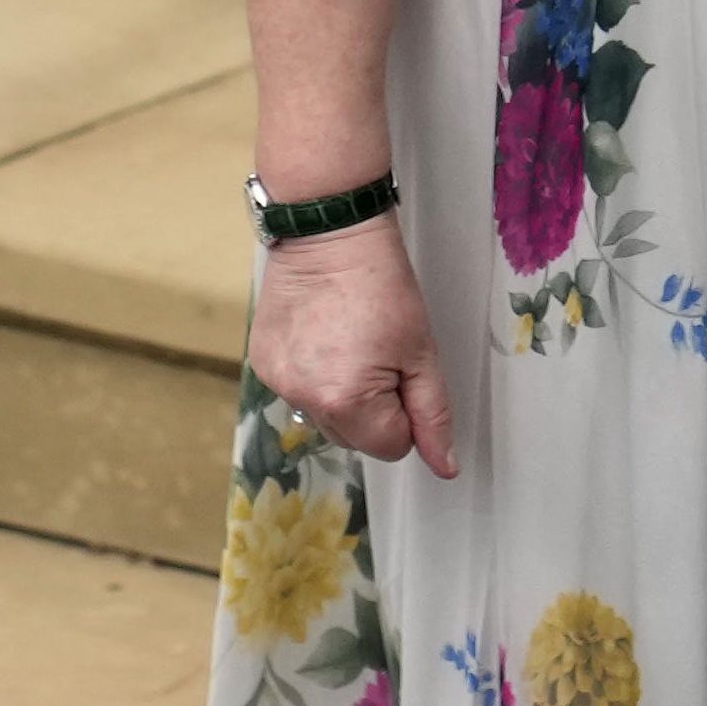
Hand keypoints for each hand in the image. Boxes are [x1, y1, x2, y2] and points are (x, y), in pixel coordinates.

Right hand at [250, 217, 455, 478]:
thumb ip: (433, 415)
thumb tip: (445, 467)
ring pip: (325, 417)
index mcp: (345, 401)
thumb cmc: (383, 288)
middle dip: (375, 409)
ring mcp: (275, 382)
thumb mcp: (422, 354)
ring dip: (344, 397)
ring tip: (352, 345)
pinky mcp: (261, 364)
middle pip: (354, 438)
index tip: (403, 373)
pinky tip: (325, 340)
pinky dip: (316, 378)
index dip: (406, 415)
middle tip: (381, 356)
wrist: (329, 238)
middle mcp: (301, 399)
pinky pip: (299, 392)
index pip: (390, 446)